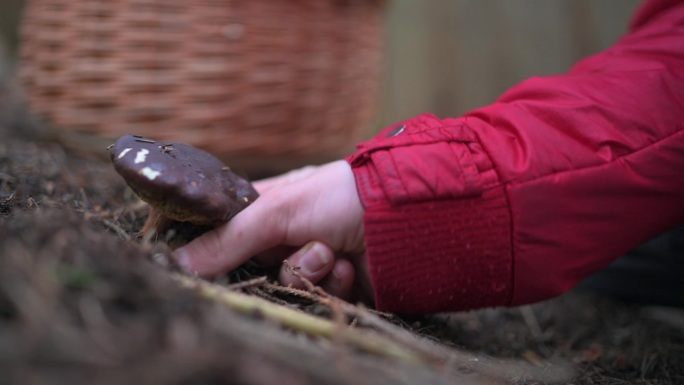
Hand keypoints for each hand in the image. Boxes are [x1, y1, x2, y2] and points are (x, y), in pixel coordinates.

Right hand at [172, 160, 372, 303]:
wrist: (402, 217)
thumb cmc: (338, 196)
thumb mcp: (276, 210)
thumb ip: (227, 239)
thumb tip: (175, 263)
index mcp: (265, 209)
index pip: (225, 235)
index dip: (215, 251)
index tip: (202, 265)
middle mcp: (284, 237)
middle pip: (252, 269)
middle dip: (276, 263)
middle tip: (293, 249)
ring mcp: (312, 260)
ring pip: (287, 285)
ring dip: (309, 270)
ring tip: (331, 250)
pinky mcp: (336, 286)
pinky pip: (318, 296)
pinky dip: (333, 284)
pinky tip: (348, 266)